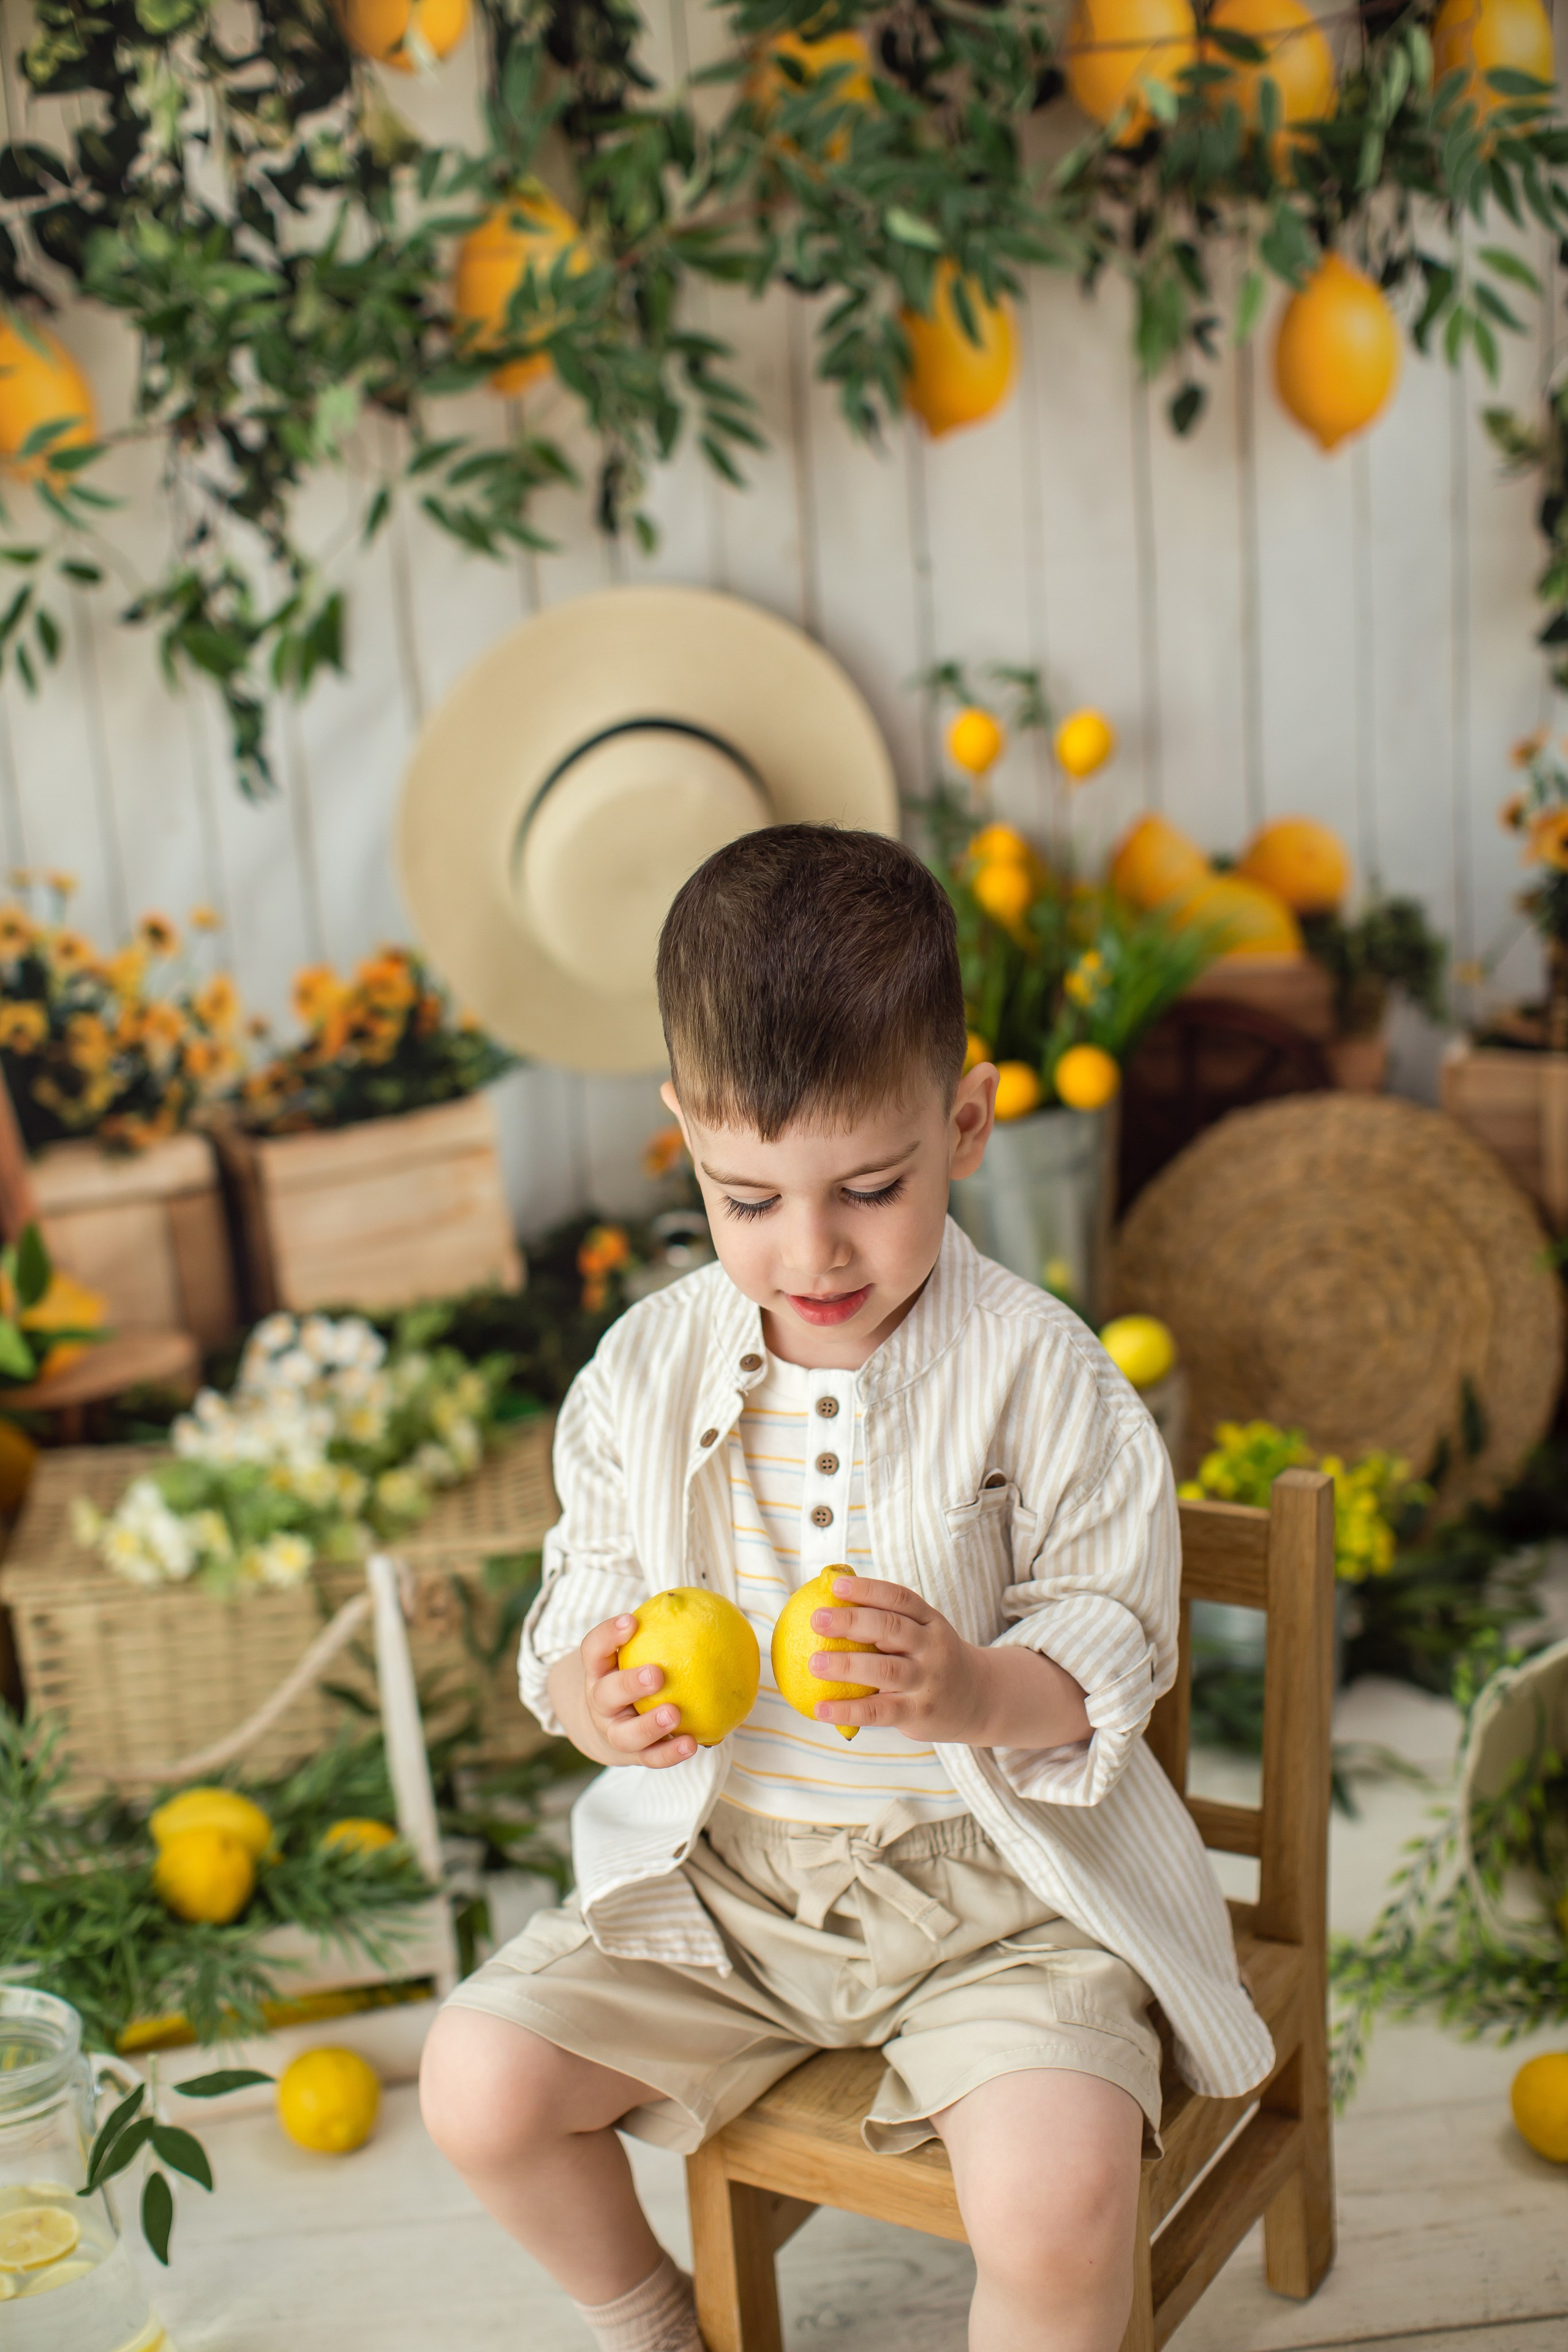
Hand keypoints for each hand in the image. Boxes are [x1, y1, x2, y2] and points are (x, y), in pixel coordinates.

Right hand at [558, 1614, 698, 1769]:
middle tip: (656, 1674)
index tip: (632, 1621)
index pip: (593, 1649)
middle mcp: (600, 1703)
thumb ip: (660, 1632)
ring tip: (674, 1713)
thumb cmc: (629, 1675)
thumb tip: (711, 1605)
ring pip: (625, 1734)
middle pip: (606, 1695)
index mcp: (598, 1672)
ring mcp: (614, 1731)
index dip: (609, 1635)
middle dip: (629, 1684)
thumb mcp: (632, 1653)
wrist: (606, 1725)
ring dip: (649, 1725)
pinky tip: (693, 1744)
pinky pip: (650, 1757)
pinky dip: (669, 1753)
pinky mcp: (632, 1755)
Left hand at [808, 1575, 988, 1743]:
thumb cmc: (933, 1660)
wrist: (979, 1700)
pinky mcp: (919, 1713)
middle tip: (816, 1619)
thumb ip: (888, 1623)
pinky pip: (880, 1711)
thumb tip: (829, 1606)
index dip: (867, 1589)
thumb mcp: (924, 1634)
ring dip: (847, 1665)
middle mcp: (931, 1648)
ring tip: (814, 1662)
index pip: (899, 1599)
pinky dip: (848, 1710)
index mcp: (930, 1621)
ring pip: (885, 1670)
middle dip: (852, 1621)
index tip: (835, 1585)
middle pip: (892, 1629)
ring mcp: (927, 1681)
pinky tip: (820, 1708)